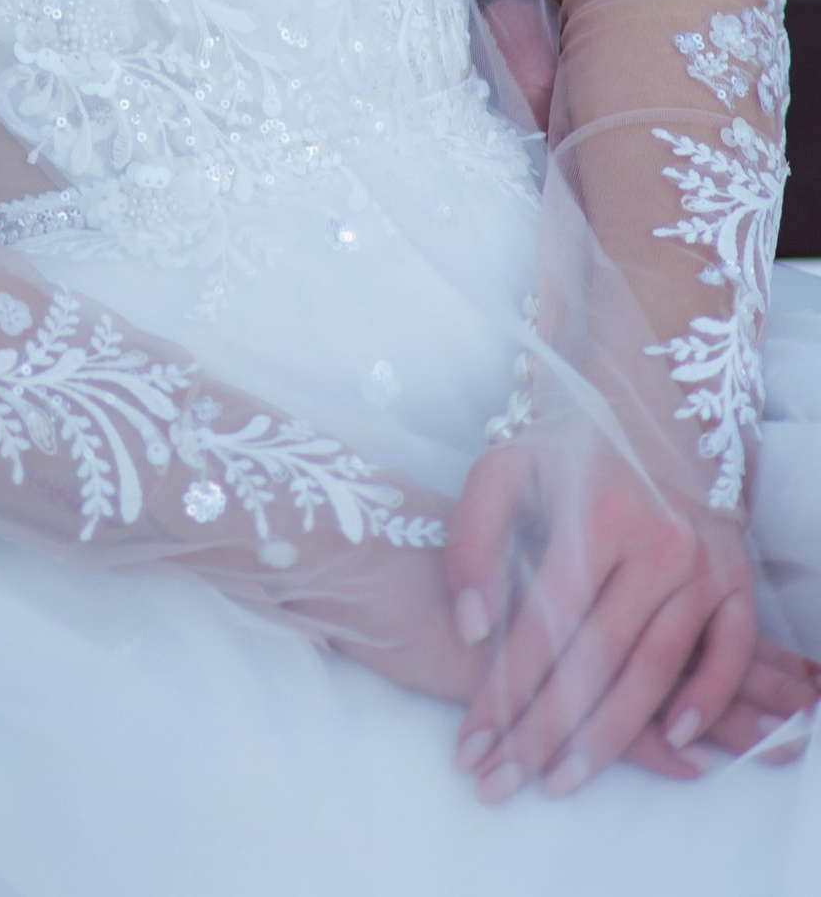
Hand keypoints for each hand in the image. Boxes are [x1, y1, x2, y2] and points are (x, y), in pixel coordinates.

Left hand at [448, 433, 766, 798]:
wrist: (644, 428)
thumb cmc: (562, 461)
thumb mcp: (502, 474)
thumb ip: (472, 541)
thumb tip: (472, 628)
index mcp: (596, 510)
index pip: (544, 619)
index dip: (505, 687)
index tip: (471, 742)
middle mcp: (658, 540)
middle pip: (597, 656)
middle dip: (544, 729)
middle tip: (502, 780)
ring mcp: (704, 565)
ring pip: (656, 669)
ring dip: (608, 736)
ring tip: (559, 780)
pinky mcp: (738, 583)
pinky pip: (730, 654)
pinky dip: (706, 701)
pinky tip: (672, 742)